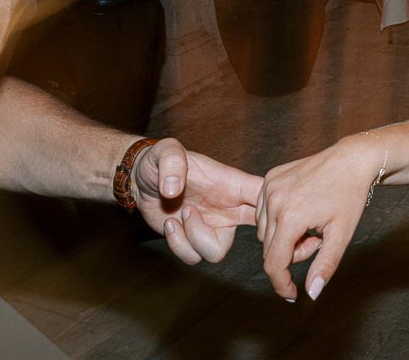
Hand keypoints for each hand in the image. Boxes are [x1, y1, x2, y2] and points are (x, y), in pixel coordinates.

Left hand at [132, 138, 260, 263]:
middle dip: (245, 238)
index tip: (254, 210)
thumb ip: (172, 163)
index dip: (269, 207)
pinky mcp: (193, 240)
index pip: (264, 195)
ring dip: (194, 237)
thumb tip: (172, 190)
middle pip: (255, 232)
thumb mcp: (165, 151)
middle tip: (216, 221)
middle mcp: (227, 208)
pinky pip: (194, 256)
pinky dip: (178, 244)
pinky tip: (171, 223)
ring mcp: (212, 227)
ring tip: (180, 214)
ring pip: (217, 252)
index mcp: (231, 184)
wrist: (139, 181)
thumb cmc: (158, 161)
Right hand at [256, 135, 381, 301]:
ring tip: (311, 224)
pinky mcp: (269, 178)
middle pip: (269, 249)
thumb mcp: (342, 234)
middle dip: (292, 253)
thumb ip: (325, 266)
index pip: (274, 263)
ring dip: (284, 237)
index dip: (282, 284)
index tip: (292, 293)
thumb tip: (311, 293)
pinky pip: (264, 212)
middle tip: (317, 240)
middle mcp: (274, 200)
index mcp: (291, 216)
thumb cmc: (350, 196)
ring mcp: (269, 187)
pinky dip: (278, 219)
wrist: (352, 159)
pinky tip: (301, 210)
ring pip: (264, 232)